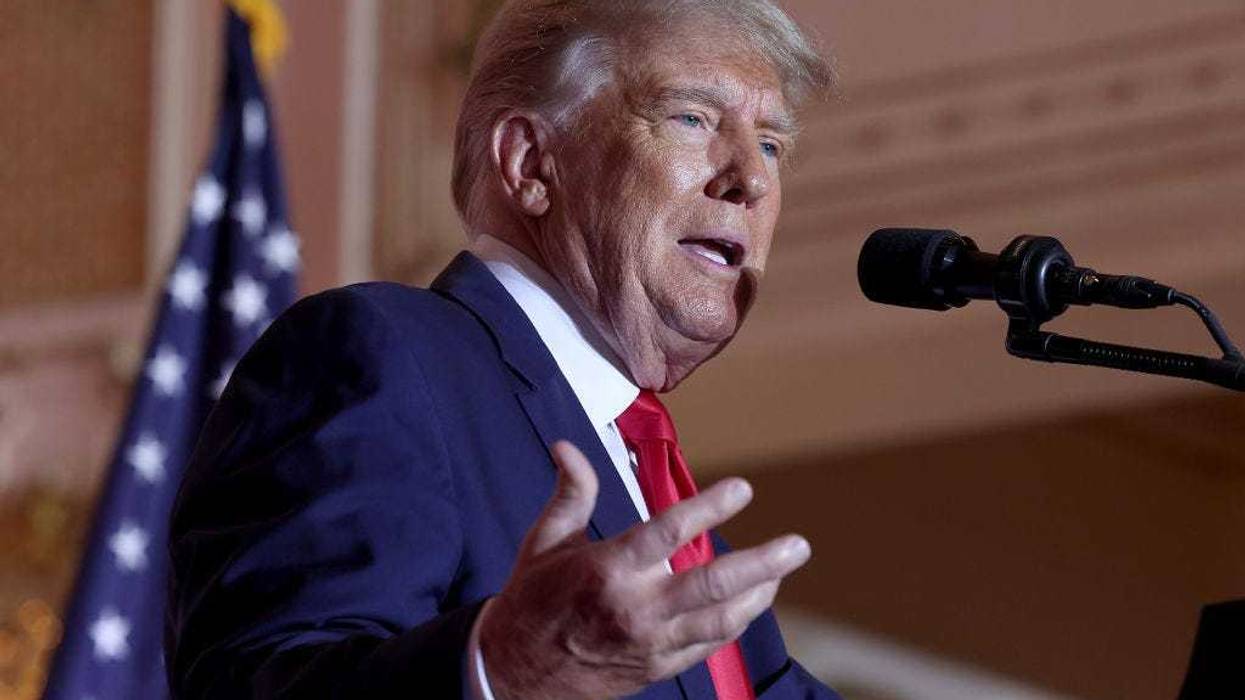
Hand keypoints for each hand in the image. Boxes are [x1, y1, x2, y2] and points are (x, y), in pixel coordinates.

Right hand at [478, 441, 811, 698]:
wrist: (514, 673)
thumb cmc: (532, 601)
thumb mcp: (544, 541)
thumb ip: (570, 492)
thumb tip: (567, 447)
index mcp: (607, 570)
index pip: (668, 533)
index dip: (710, 508)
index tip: (743, 489)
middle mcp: (635, 608)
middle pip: (713, 585)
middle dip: (763, 563)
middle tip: (797, 545)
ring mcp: (651, 643)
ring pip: (721, 620)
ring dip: (760, 594)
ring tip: (782, 568)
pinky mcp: (658, 666)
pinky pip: (709, 645)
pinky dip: (736, 621)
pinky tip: (752, 600)